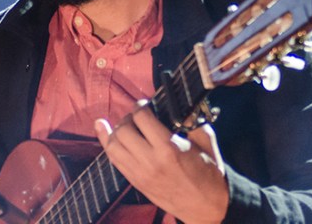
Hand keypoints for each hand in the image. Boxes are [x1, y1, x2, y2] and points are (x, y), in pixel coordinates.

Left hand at [94, 100, 228, 223]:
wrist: (205, 206)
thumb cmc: (207, 175)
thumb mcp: (206, 144)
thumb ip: (193, 122)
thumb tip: (179, 108)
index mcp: (169, 149)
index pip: (142, 118)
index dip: (141, 106)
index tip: (145, 104)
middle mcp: (150, 161)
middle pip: (123, 130)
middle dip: (128, 118)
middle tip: (136, 116)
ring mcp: (139, 173)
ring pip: (113, 145)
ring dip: (116, 130)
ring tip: (125, 125)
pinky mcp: (135, 181)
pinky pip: (113, 159)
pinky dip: (107, 143)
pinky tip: (104, 130)